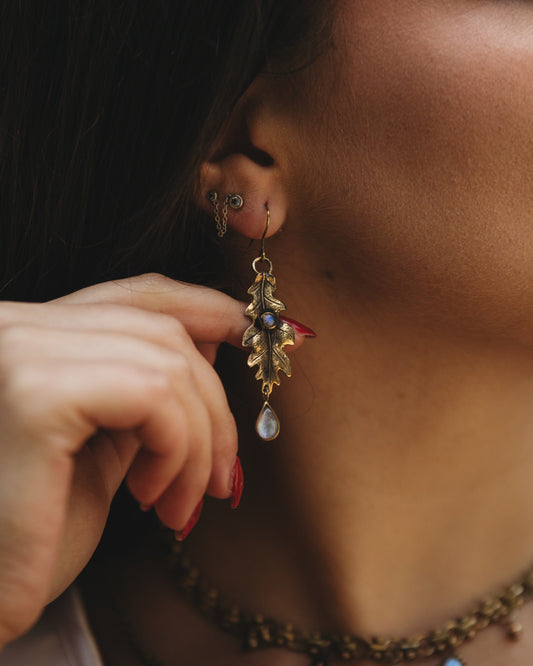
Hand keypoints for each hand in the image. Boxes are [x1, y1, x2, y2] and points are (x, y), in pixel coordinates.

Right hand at [0, 273, 306, 648]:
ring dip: (197, 441)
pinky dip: (176, 447)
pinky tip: (153, 495)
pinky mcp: (36, 394)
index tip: (251, 334)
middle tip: (220, 474)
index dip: (204, 306)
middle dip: (212, 404)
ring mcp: (20, 350)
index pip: (132, 294)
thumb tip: (213, 344)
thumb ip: (147, 391)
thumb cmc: (38, 534)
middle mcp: (14, 324)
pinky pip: (152, 394)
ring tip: (181, 501)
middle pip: (160, 329)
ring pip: (166, 364)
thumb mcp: (106, 445)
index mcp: (32, 334)